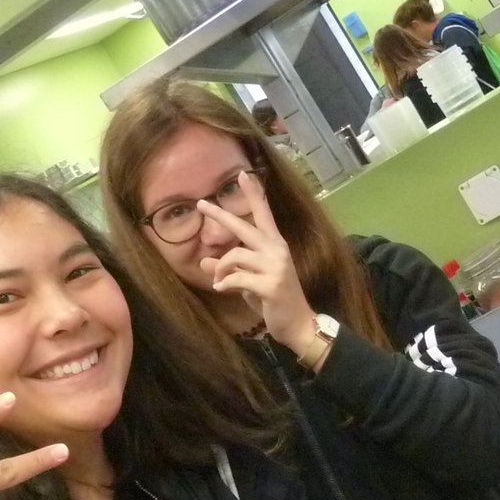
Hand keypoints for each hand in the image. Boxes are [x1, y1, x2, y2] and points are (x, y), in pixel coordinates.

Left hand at [195, 180, 319, 360]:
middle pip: (244, 227)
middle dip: (220, 215)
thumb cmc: (274, 301)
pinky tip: (221, 289)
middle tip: (201, 204)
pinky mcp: (271, 284)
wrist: (298, 325)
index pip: (263, 214)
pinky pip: (237, 278)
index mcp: (275, 245)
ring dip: (221, 268)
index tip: (242, 174)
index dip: (254, 194)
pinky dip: (225, 283)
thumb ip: (230, 269)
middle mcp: (277, 250)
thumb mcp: (249, 283)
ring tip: (218, 281)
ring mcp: (276, 266)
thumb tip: (203, 261)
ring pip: (235, 255)